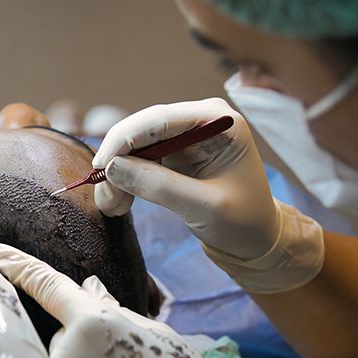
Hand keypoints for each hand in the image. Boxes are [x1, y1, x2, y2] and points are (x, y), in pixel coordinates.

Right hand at [93, 99, 322, 292]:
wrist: (257, 238)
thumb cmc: (243, 222)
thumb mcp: (204, 207)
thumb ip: (160, 186)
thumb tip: (112, 169)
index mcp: (219, 121)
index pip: (160, 119)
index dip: (124, 139)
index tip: (100, 166)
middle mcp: (200, 119)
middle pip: (143, 128)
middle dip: (118, 160)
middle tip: (103, 195)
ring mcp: (186, 134)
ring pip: (135, 144)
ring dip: (118, 173)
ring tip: (112, 206)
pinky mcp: (175, 152)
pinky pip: (139, 158)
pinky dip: (125, 179)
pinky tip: (119, 201)